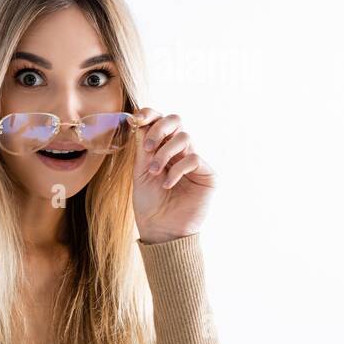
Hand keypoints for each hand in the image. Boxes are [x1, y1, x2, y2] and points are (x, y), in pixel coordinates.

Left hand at [130, 107, 215, 243]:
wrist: (160, 229)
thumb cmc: (149, 203)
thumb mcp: (140, 172)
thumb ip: (142, 149)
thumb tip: (139, 122)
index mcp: (161, 148)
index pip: (159, 121)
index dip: (150, 114)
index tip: (136, 119)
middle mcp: (179, 151)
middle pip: (176, 121)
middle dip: (159, 129)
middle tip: (147, 148)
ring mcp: (194, 161)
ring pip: (184, 137)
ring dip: (164, 153)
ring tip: (154, 173)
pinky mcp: (207, 174)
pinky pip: (193, 159)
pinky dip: (176, 170)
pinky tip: (167, 184)